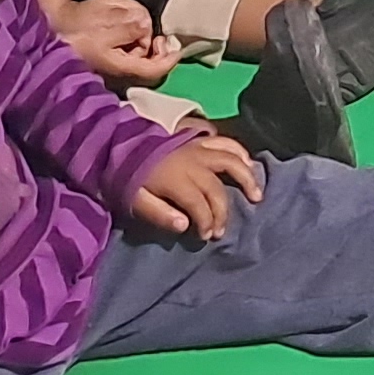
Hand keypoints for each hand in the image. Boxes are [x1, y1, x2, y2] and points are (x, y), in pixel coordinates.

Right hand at [53, 0, 177, 86]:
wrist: (53, 29)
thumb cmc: (77, 29)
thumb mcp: (105, 25)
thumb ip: (129, 27)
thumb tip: (147, 26)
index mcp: (122, 65)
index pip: (155, 69)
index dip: (170, 58)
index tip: (174, 42)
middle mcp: (121, 69)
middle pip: (151, 63)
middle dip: (154, 45)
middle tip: (149, 28)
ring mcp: (115, 65)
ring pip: (141, 54)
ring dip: (141, 37)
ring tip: (129, 19)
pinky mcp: (110, 58)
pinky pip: (130, 50)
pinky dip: (132, 36)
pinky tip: (121, 24)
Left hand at [128, 134, 262, 239]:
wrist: (117, 143)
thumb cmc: (125, 176)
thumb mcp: (134, 200)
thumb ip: (159, 214)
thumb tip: (185, 226)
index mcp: (176, 179)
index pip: (201, 205)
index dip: (208, 222)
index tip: (207, 236)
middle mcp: (193, 162)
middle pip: (217, 189)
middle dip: (222, 212)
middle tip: (221, 230)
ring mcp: (198, 147)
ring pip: (232, 160)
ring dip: (247, 178)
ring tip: (256, 196)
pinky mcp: (199, 138)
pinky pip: (226, 141)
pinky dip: (240, 152)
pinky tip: (247, 164)